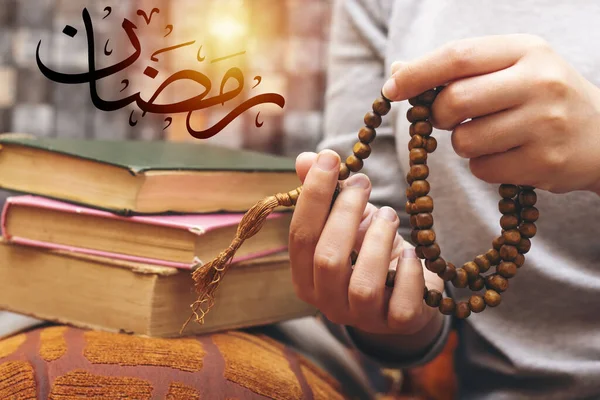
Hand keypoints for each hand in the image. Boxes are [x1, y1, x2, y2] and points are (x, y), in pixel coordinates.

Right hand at [289, 150, 442, 336]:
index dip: (313, 196)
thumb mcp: (346, 218)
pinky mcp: (398, 323)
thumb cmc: (368, 248)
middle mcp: (327, 302)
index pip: (300, 236)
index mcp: (305, 276)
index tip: (330, 159)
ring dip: (378, 240)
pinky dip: (409, 272)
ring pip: (363, 283)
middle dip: (346, 214)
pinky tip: (411, 252)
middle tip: (364, 183)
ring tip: (389, 216)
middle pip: (327, 259)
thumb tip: (306, 159)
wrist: (406, 287)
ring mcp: (362, 317)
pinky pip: (403, 304)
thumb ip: (326, 192)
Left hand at [383, 34, 599, 193]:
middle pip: (454, 101)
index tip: (392, 88)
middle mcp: (539, 82)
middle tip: (451, 117)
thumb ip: (458, 68)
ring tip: (493, 135)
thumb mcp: (510, 68)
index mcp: (526, 49)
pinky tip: (509, 154)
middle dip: (439, 115)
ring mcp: (544, 124)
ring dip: (464, 143)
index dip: (417, 73)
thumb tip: (398, 71)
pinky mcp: (543, 163)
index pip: (457, 56)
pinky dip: (483, 165)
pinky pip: (481, 169)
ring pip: (464, 141)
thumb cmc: (542, 97)